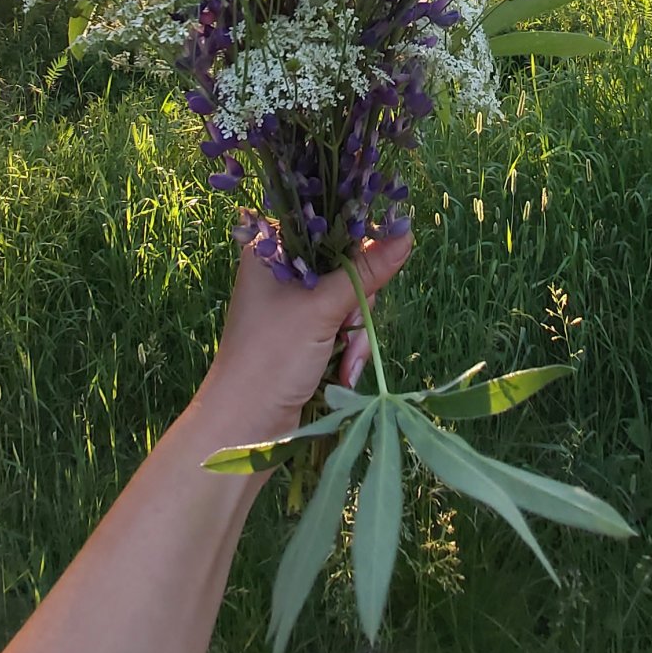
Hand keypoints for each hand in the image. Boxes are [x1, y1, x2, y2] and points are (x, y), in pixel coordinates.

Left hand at [201, 227, 412, 440]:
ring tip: (346, 364)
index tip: (374, 267)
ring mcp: (292, 303)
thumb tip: (406, 231)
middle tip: (346, 329)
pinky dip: (348, 348)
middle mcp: (281, 270)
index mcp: (270, 248)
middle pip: (345, 265)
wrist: (245, 426)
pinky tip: (344, 372)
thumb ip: (366, 270)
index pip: (327, 225)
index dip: (356, 244)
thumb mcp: (323, 309)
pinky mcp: (303, 333)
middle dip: (356, 304)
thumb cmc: (272, 357)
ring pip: (348, 298)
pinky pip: (341, 326)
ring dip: (354, 333)